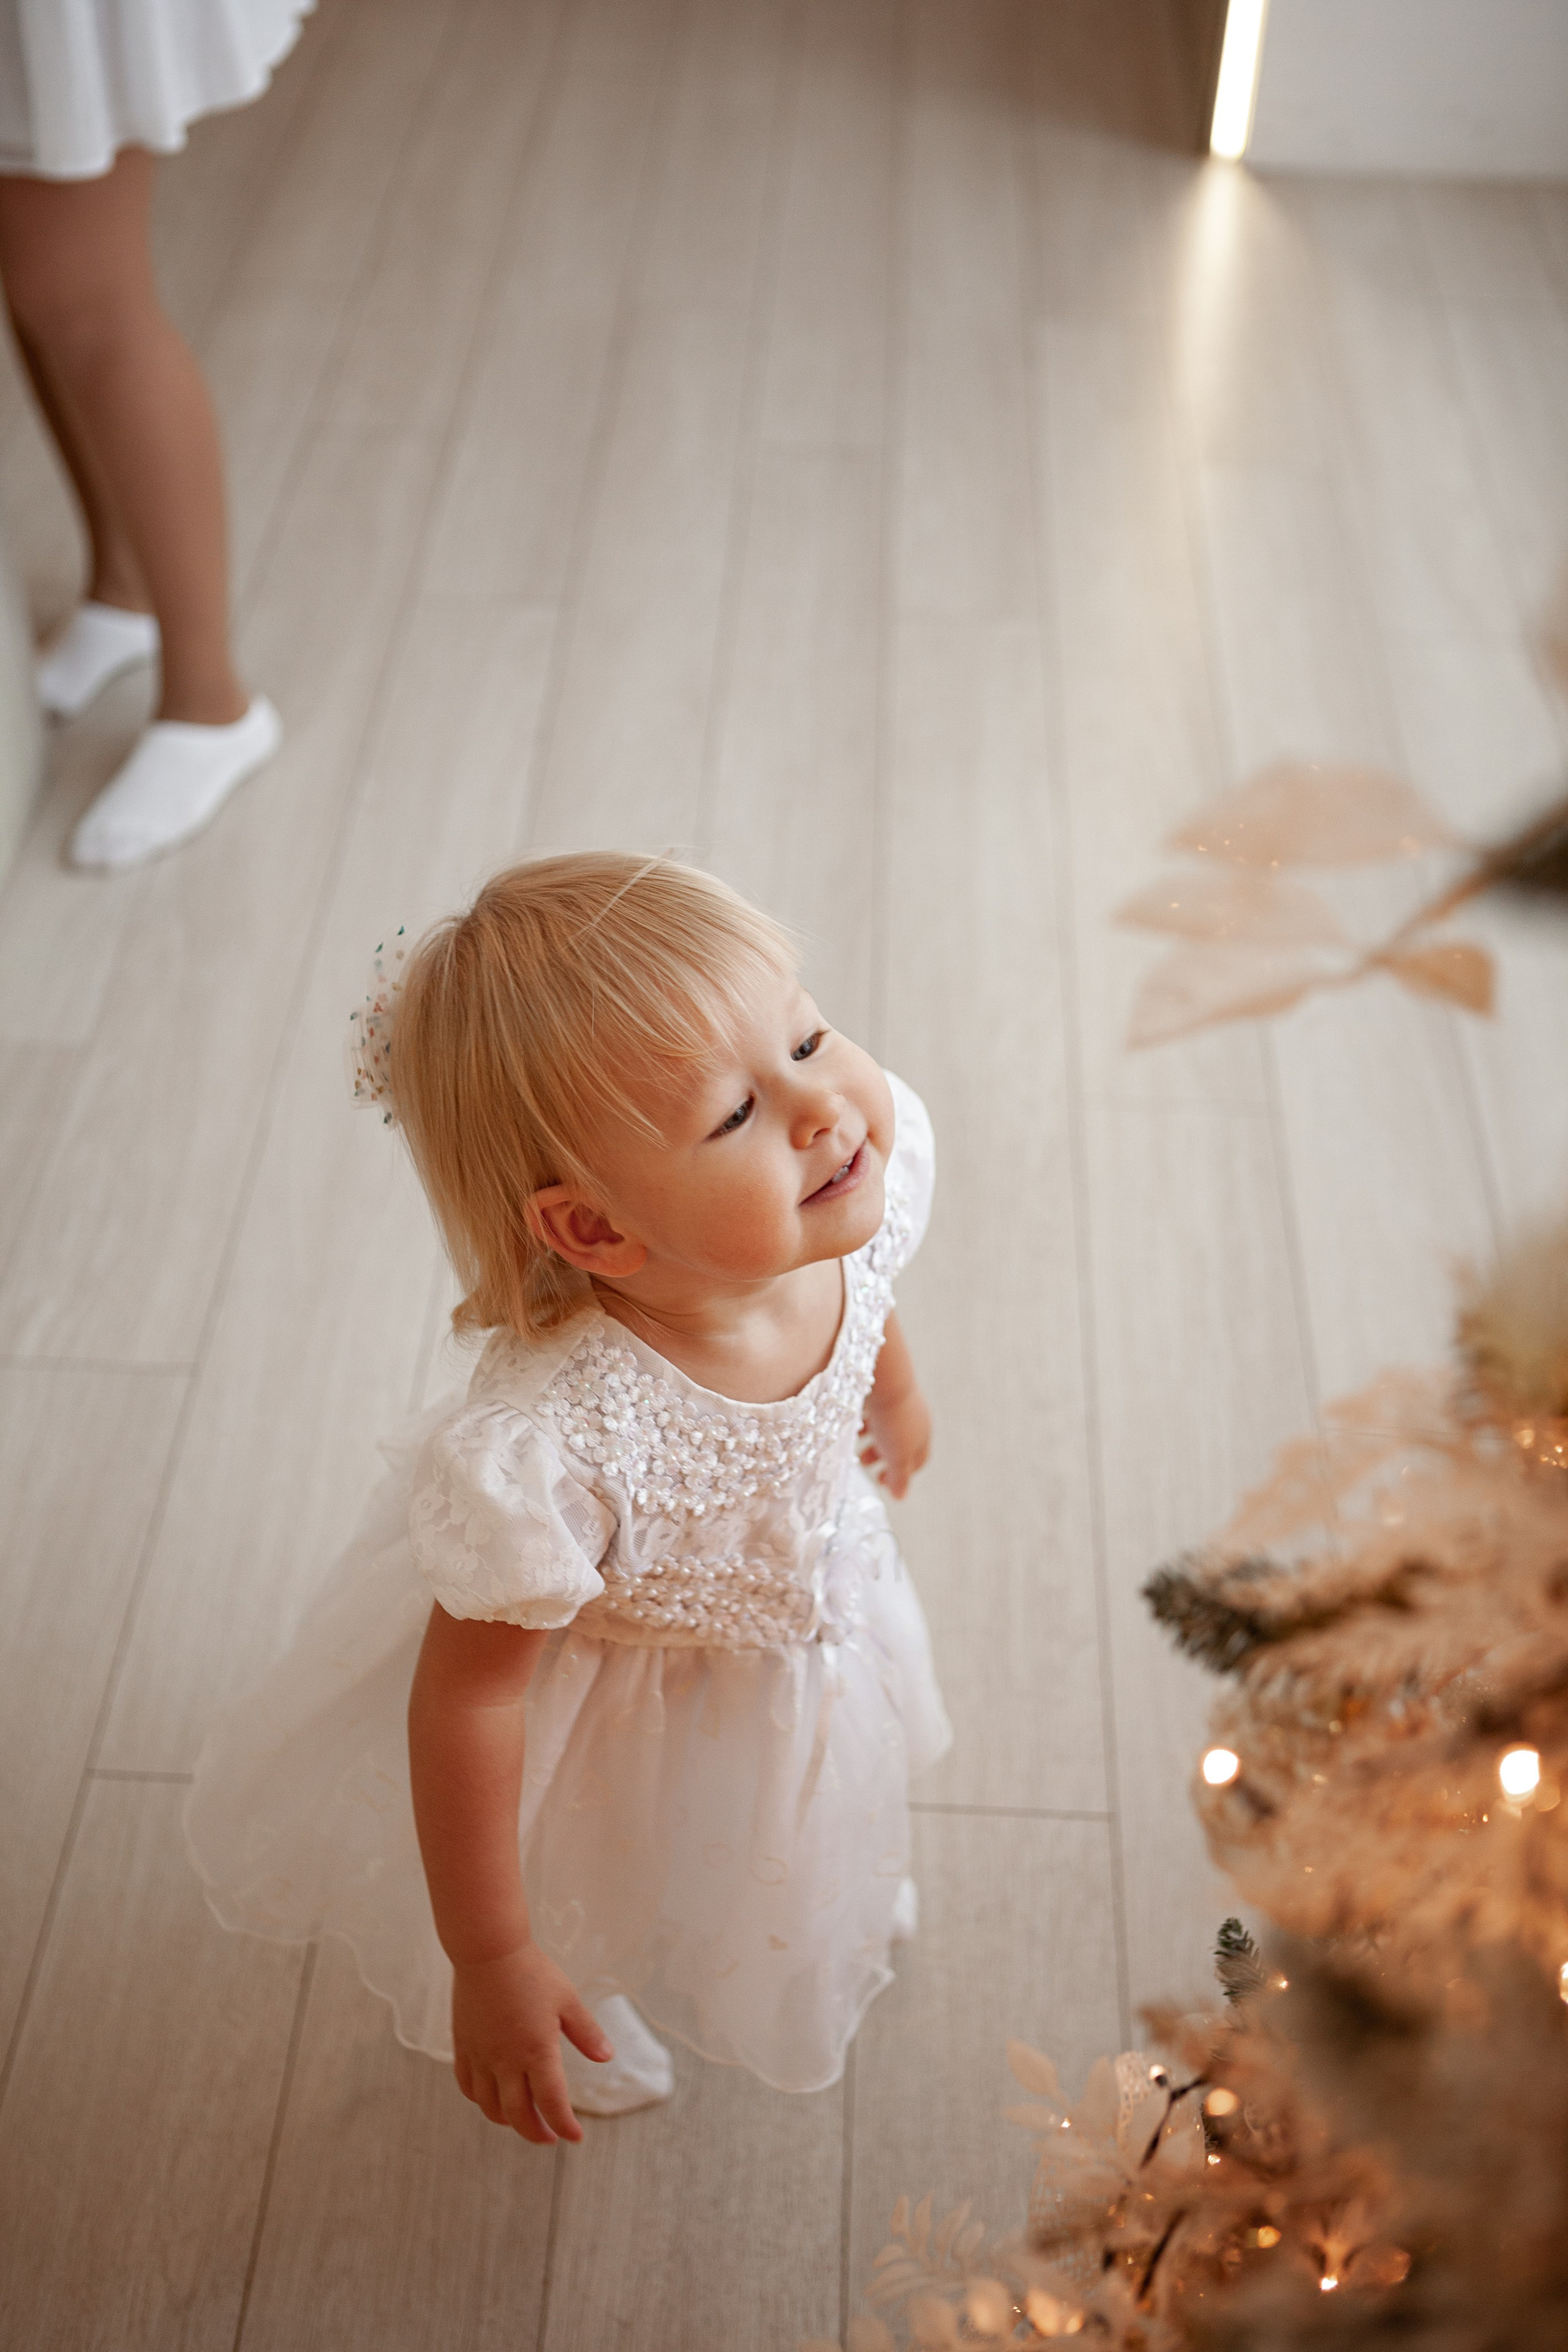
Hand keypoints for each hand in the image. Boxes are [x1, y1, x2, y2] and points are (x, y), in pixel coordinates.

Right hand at [451, 1943, 610, 2144]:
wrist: (488, 1950)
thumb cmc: (532, 1972)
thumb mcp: (568, 1999)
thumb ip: (587, 2032)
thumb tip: (607, 2058)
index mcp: (536, 2051)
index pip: (552, 2103)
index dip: (565, 2125)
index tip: (576, 2137)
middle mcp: (506, 2060)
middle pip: (519, 2114)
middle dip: (536, 2133)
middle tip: (549, 2139)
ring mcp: (481, 2055)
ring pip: (490, 2106)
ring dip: (508, 2121)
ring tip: (522, 2121)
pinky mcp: (463, 2046)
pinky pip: (467, 2086)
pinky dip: (480, 2101)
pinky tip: (491, 2099)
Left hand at [858, 1379, 931, 1499]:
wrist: (884, 1376)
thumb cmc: (893, 1420)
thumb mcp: (897, 1455)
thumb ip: (899, 1476)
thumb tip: (901, 1496)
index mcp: (923, 1434)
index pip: (918, 1459)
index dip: (902, 1473)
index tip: (882, 1480)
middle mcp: (914, 1417)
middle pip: (900, 1442)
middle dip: (882, 1456)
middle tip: (864, 1463)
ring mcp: (897, 1402)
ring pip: (885, 1426)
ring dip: (871, 1439)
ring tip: (854, 1445)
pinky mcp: (880, 1389)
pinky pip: (873, 1410)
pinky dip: (863, 1421)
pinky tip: (850, 1424)